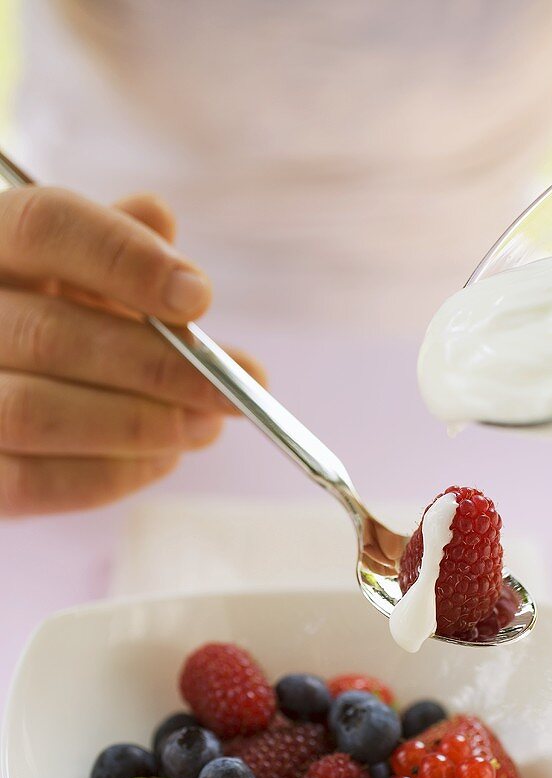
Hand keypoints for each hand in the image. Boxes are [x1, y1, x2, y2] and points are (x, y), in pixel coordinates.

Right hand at [0, 187, 261, 515]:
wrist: (0, 383)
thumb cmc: (44, 315)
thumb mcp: (73, 266)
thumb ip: (115, 242)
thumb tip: (161, 221)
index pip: (45, 226)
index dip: (126, 260)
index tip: (199, 296)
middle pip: (50, 334)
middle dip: (157, 366)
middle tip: (229, 387)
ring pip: (39, 413)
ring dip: (140, 425)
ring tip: (203, 425)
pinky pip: (34, 481)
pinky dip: (112, 474)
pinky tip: (161, 458)